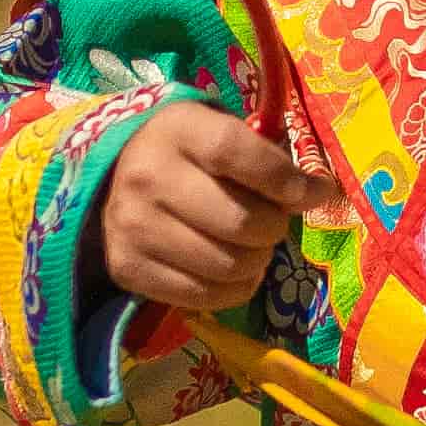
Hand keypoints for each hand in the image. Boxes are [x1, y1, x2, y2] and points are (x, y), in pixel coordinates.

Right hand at [103, 99, 304, 315]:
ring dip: (257, 261)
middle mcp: (148, 177)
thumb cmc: (182, 150)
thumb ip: (264, 155)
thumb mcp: (216, 129)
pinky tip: (234, 270)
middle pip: (240, 222)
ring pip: (228, 265)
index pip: (237, 154)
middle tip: (273, 221)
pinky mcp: (127, 269)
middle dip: (274, 227)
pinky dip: (234, 289)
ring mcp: (133, 227)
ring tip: (253, 246)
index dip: (283, 179)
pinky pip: (204, 297)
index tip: (309, 191)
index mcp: (175, 130)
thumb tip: (316, 193)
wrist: (108, 178)